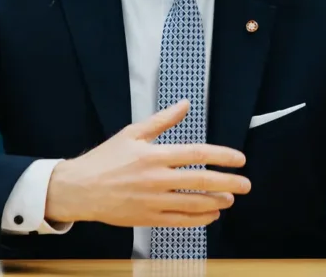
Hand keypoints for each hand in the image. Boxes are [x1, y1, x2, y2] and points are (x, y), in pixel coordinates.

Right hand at [44, 100, 251, 227]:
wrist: (79, 189)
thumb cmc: (106, 159)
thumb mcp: (132, 133)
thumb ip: (162, 120)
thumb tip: (185, 104)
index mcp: (155, 155)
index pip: (198, 155)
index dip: (223, 157)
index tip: (240, 159)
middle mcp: (157, 179)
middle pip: (201, 181)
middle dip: (228, 182)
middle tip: (246, 184)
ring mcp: (153, 201)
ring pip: (193, 204)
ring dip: (216, 202)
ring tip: (231, 199)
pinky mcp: (147, 219)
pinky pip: (179, 221)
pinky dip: (198, 219)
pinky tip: (211, 214)